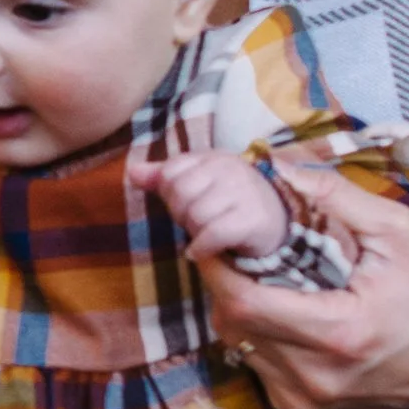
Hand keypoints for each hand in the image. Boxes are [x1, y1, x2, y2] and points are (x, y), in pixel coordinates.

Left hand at [127, 145, 293, 268]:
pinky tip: (202, 251)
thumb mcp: (198, 184)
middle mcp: (231, 169)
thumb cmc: (229, 203)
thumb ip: (163, 177)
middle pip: (179, 194)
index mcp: (214, 157)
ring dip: (195, 233)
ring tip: (208, 233)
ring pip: (195, 216)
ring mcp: (245, 193)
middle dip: (181, 214)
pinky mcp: (252, 220)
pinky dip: (201, 248)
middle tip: (198, 221)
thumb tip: (131, 172)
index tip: (187, 203)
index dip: (169, 194)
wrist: (277, 224)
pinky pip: (211, 235)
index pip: (170, 173)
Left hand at [202, 164, 408, 408]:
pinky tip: (279, 310)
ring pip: (237, 343)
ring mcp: (302, 396)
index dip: (218, 265)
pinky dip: (256, 332)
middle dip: (225, 280)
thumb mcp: (398, 234)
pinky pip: (254, 361)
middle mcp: (313, 374)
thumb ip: (337, 197)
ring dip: (238, 306)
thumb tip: (279, 169)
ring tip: (261, 276)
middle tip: (237, 247)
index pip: (245, 302)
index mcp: (339, 333)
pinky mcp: (297, 407)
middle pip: (233, 322)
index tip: (215, 234)